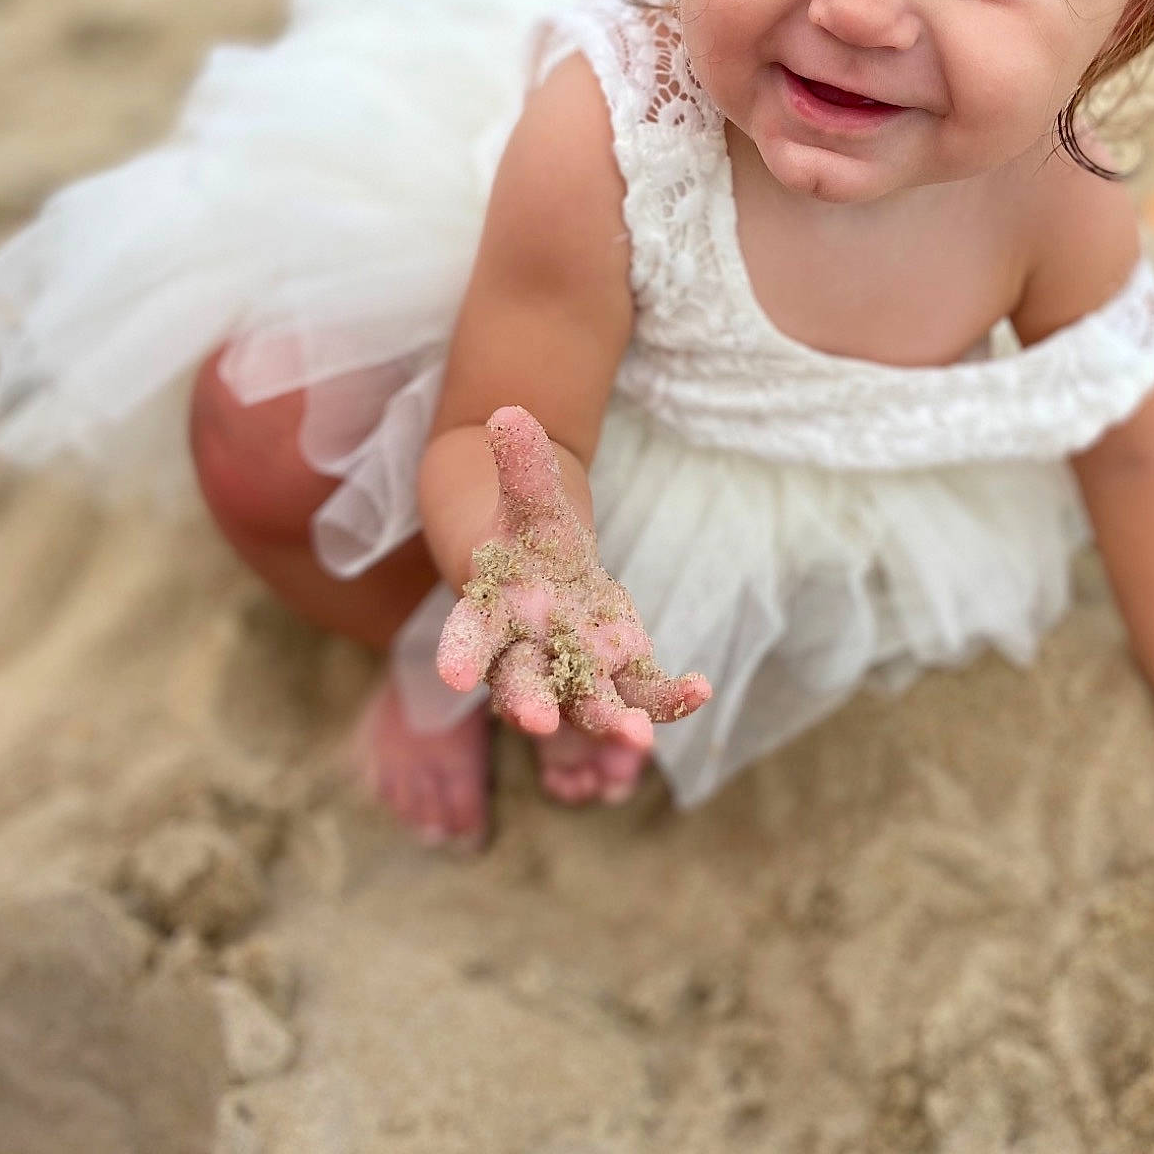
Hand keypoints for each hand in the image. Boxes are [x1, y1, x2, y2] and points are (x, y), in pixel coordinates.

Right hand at [435, 406, 710, 750]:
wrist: (547, 573)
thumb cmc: (526, 538)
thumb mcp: (528, 499)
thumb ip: (519, 465)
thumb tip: (509, 413)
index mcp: (492, 613)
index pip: (469, 635)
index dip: (461, 652)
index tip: (454, 676)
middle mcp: (526, 654)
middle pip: (522, 684)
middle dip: (529, 703)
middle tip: (540, 723)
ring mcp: (574, 669)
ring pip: (585, 700)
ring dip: (609, 718)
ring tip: (637, 739)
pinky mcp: (619, 671)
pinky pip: (641, 689)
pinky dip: (668, 696)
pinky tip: (699, 691)